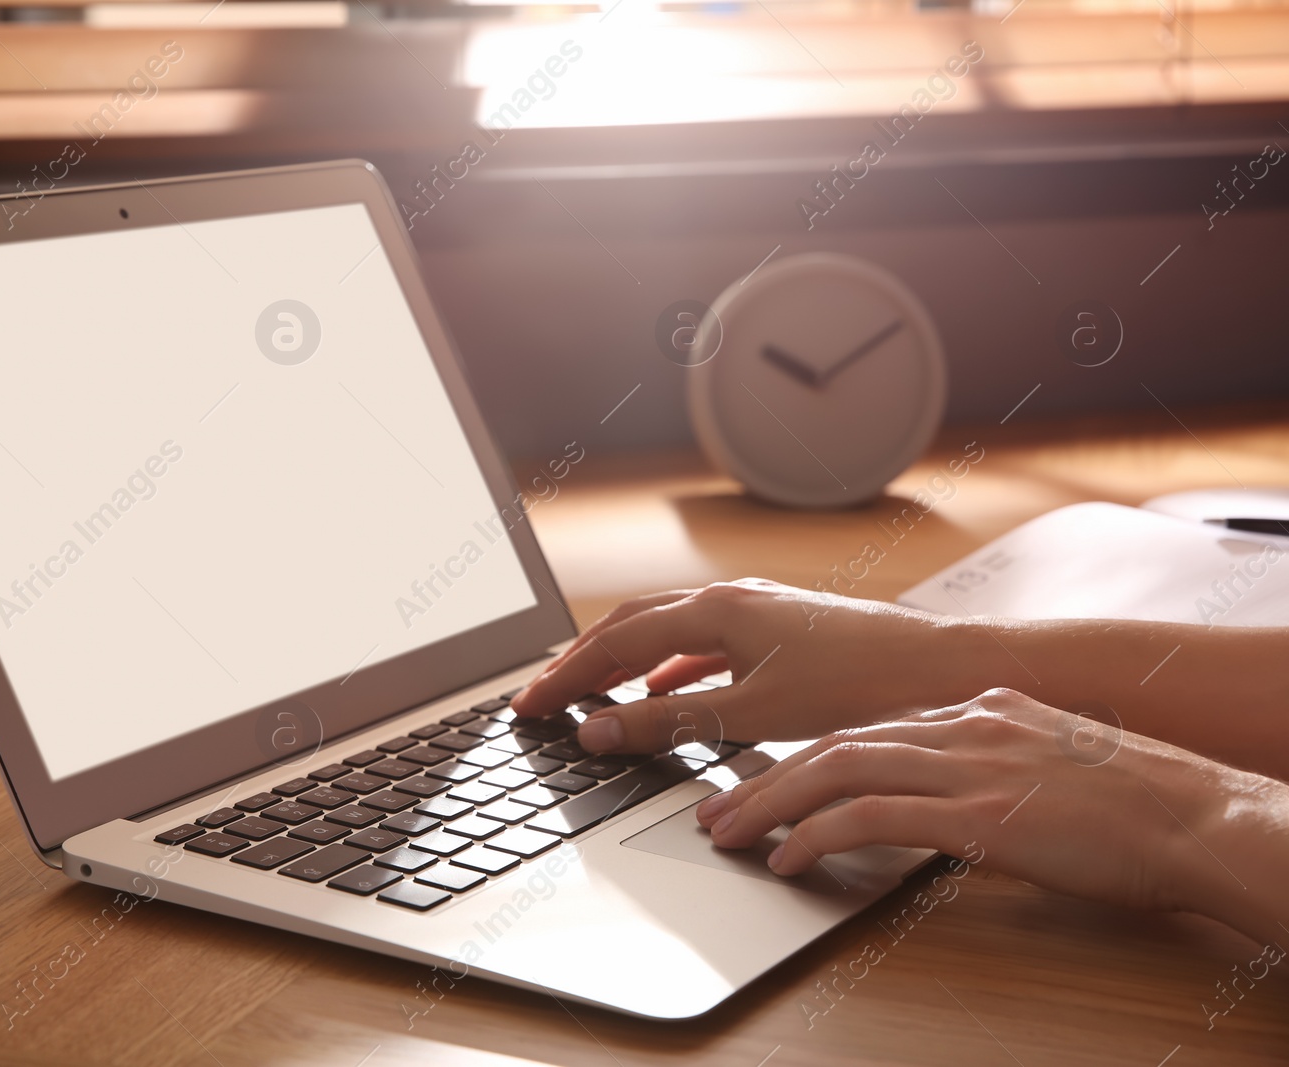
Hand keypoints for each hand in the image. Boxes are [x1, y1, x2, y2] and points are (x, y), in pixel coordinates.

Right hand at [511, 579, 1003, 753]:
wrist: (941, 669)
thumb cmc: (859, 684)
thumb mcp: (754, 712)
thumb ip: (671, 722)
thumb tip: (599, 729)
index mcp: (716, 609)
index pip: (614, 642)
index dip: (564, 675)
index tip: (526, 704)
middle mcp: (730, 598)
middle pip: (629, 623)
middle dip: (581, 659)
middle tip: (542, 694)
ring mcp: (754, 609)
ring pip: (664, 629)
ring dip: (621, 658)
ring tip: (588, 690)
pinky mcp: (777, 627)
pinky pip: (700, 641)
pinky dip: (667, 665)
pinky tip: (665, 690)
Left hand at [696, 688, 1288, 939]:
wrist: (1197, 816)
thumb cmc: (1133, 803)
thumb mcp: (1044, 766)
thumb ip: (985, 767)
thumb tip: (939, 798)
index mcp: (975, 710)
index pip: (864, 729)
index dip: (802, 759)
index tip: (759, 782)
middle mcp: (961, 725)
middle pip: (834, 743)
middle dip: (764, 779)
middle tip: (716, 811)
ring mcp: (968, 764)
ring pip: (837, 770)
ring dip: (771, 804)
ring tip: (729, 835)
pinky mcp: (978, 812)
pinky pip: (871, 818)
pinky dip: (817, 835)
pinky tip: (787, 860)